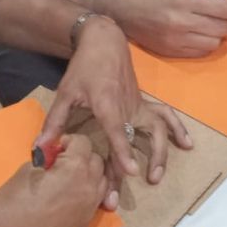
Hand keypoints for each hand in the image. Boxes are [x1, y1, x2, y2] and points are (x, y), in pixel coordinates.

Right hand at [0, 134, 106, 226]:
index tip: (56, 150)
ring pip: (101, 182)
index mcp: (75, 168)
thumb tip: (55, 155)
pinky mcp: (84, 225)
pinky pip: (94, 203)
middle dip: (81, 158)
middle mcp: (89, 187)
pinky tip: (67, 199)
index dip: (69, 142)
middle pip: (96, 161)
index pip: (84, 142)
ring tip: (67, 181)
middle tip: (61, 164)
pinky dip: (86, 195)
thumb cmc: (12, 198)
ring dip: (88, 176)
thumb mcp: (30, 168)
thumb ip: (50, 158)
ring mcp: (89, 209)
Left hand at [42, 16, 194, 205]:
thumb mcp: (65, 93)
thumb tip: (39, 150)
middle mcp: (128, 107)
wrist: (105, 41)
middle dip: (142, 162)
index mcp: (107, 104)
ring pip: (158, 129)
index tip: (132, 172)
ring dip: (161, 153)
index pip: (117, 131)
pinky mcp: (144, 104)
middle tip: (139, 184)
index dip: (124, 152)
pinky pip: (165, 117)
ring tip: (157, 176)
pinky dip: (178, 129)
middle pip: (139, 138)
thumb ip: (54, 123)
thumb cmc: (83, 67)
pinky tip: (186, 144)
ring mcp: (139, 105)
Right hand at [103, 0, 226, 56]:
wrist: (118, 10)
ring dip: (219, 36)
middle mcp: (182, 21)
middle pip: (222, 28)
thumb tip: (224, 4)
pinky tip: (202, 37)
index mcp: (183, 0)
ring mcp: (176, 40)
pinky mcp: (171, 52)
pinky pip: (200, 53)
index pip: (223, 9)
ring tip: (215, 28)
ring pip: (213, 43)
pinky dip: (207, 45)